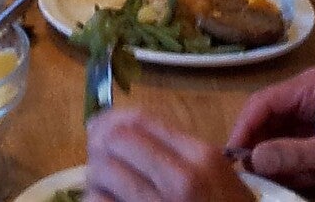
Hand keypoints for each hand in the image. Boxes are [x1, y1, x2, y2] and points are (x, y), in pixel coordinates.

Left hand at [84, 107, 258, 201]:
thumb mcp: (217, 175)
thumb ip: (176, 149)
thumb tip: (118, 127)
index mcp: (201, 158)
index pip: (139, 121)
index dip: (113, 122)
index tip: (102, 128)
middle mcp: (179, 179)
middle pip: (114, 142)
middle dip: (103, 148)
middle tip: (104, 158)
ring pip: (101, 173)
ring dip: (98, 178)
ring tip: (108, 186)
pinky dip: (98, 200)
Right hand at [228, 67, 314, 195]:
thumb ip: (295, 155)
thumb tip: (252, 159)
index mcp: (310, 88)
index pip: (262, 103)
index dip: (243, 130)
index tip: (229, 159)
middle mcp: (306, 99)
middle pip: (265, 121)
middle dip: (256, 149)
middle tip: (243, 176)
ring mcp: (312, 122)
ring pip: (275, 140)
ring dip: (272, 163)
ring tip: (267, 182)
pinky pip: (291, 155)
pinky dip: (288, 172)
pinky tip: (293, 183)